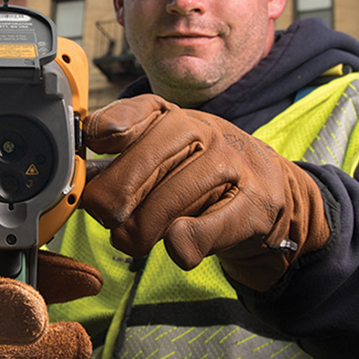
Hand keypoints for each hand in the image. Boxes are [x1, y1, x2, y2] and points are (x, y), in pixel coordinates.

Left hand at [80, 94, 329, 291]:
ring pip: (168, 202)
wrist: (273, 191)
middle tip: (107, 221)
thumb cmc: (203, 172)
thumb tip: (85, 179)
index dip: (107, 132)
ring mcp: (231, 165)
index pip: (135, 113)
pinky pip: (205, 229)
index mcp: (174, 116)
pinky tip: (177, 245)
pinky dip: (183, 243)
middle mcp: (204, 131)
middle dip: (113, 201)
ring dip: (142, 231)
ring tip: (134, 241)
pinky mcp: (253, 204)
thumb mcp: (166, 153)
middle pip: (142, 164)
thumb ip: (123, 158)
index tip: (95, 148)